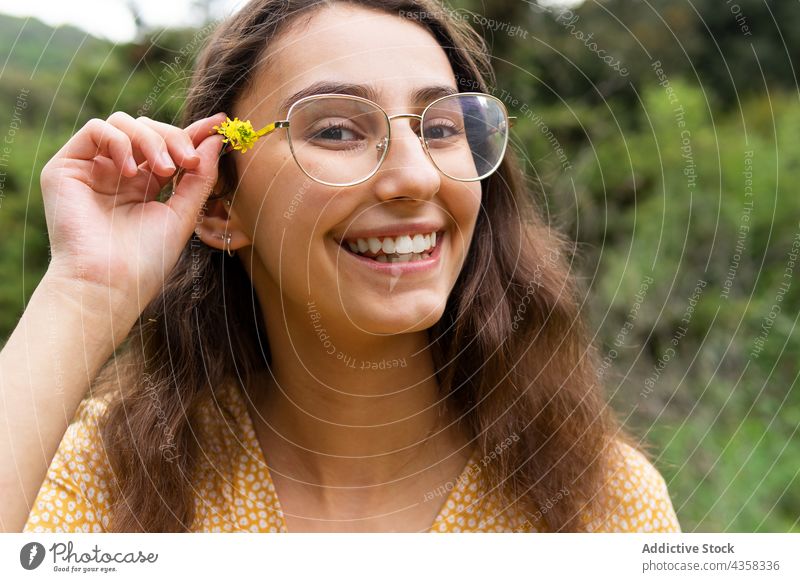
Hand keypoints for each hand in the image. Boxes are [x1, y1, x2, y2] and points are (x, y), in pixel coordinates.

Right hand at [39, 111, 225, 317]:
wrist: (109, 284)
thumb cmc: (145, 260)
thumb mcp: (183, 214)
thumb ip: (200, 177)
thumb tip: (216, 140)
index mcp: (145, 185)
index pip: (169, 146)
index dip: (194, 132)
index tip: (220, 124)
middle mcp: (118, 173)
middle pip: (150, 129)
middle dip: (175, 138)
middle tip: (189, 162)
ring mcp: (92, 169)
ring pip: (125, 124)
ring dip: (152, 140)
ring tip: (164, 171)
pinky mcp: (66, 166)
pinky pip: (96, 129)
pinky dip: (120, 142)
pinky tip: (132, 172)